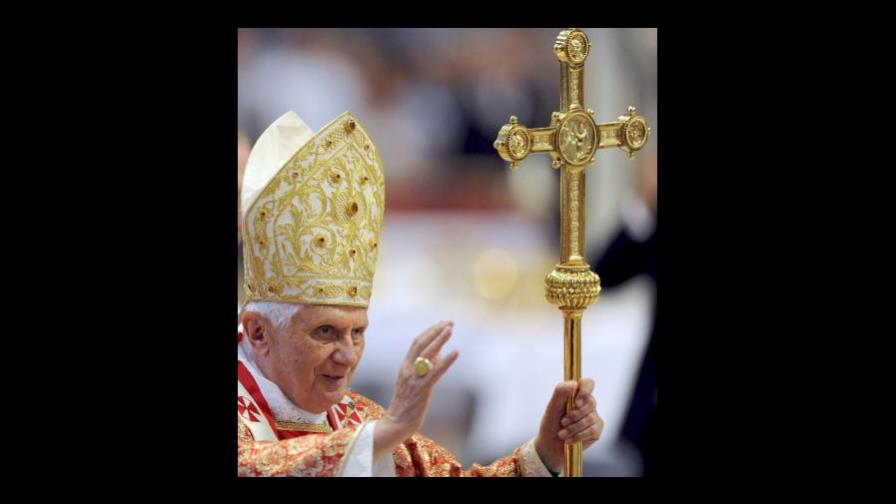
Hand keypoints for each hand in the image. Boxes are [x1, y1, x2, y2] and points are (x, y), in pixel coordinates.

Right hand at [374, 321, 458, 459]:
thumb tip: (440, 355)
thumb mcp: (413, 382)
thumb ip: (424, 368)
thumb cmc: (407, 404)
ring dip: (440, 339)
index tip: (442, 323)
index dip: (430, 331)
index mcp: (405, 366)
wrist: (396, 423)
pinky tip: (456, 352)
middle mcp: (408, 369)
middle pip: (422, 343)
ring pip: (427, 354)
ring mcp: (414, 379)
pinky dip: (447, 361)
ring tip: (450, 329)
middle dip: (436, 330)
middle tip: (449, 321)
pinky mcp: (422, 389)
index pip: (417, 342)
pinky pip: (435, 372)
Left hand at [533, 378, 603, 472]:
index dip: (585, 390)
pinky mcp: (596, 430)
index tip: (576, 402)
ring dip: (573, 428)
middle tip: (562, 422)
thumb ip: (560, 392)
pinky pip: (592, 430)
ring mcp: (594, 417)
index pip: (588, 383)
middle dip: (574, 414)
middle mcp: (587, 404)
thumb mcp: (552, 407)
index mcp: (576, 394)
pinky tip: (569, 440)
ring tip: (562, 434)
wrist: (550, 445)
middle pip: (590, 402)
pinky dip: (578, 436)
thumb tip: (574, 383)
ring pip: (590, 418)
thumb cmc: (551, 424)